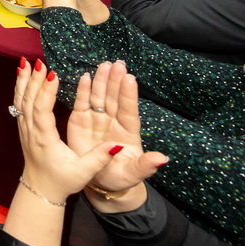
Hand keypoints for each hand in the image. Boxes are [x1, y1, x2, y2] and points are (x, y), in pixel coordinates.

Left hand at [13, 58, 119, 204]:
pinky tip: (22, 75)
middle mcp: (31, 132)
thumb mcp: (83, 173)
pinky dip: (20, 88)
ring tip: (25, 62)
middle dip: (33, 80)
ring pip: (20, 101)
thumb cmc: (62, 181)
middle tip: (39, 62)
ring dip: (23, 81)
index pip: (41, 112)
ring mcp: (25, 129)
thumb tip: (116, 146)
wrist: (40, 190)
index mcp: (44, 140)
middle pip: (28, 101)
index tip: (52, 74)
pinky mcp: (24, 128)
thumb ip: (99, 159)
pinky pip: (20, 104)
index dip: (45, 92)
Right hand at [65, 61, 166, 195]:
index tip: (130, 79)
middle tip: (118, 64)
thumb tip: (163, 159)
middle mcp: (113, 121)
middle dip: (115, 81)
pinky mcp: (81, 120)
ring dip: (102, 80)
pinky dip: (83, 90)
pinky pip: (82, 102)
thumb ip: (146, 165)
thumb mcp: (133, 173)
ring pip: (100, 96)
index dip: (129, 95)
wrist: (99, 181)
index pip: (129, 110)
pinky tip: (86, 77)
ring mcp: (97, 119)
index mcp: (128, 132)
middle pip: (114, 98)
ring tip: (105, 65)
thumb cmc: (120, 176)